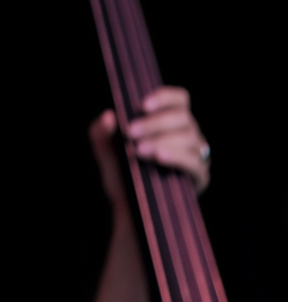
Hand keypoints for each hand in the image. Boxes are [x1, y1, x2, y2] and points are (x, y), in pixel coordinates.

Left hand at [90, 85, 210, 200]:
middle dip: (155, 122)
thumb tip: (108, 115)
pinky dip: (177, 157)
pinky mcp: (200, 176)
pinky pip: (196, 162)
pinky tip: (159, 157)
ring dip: (162, 140)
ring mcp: (196, 154)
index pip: (179, 99)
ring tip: (139, 149)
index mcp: (168, 121)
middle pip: (182, 117)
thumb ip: (101, 132)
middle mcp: (187, 134)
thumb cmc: (121, 171)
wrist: (128, 205)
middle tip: (130, 132)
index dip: (165, 96)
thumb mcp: (106, 150)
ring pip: (189, 137)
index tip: (142, 104)